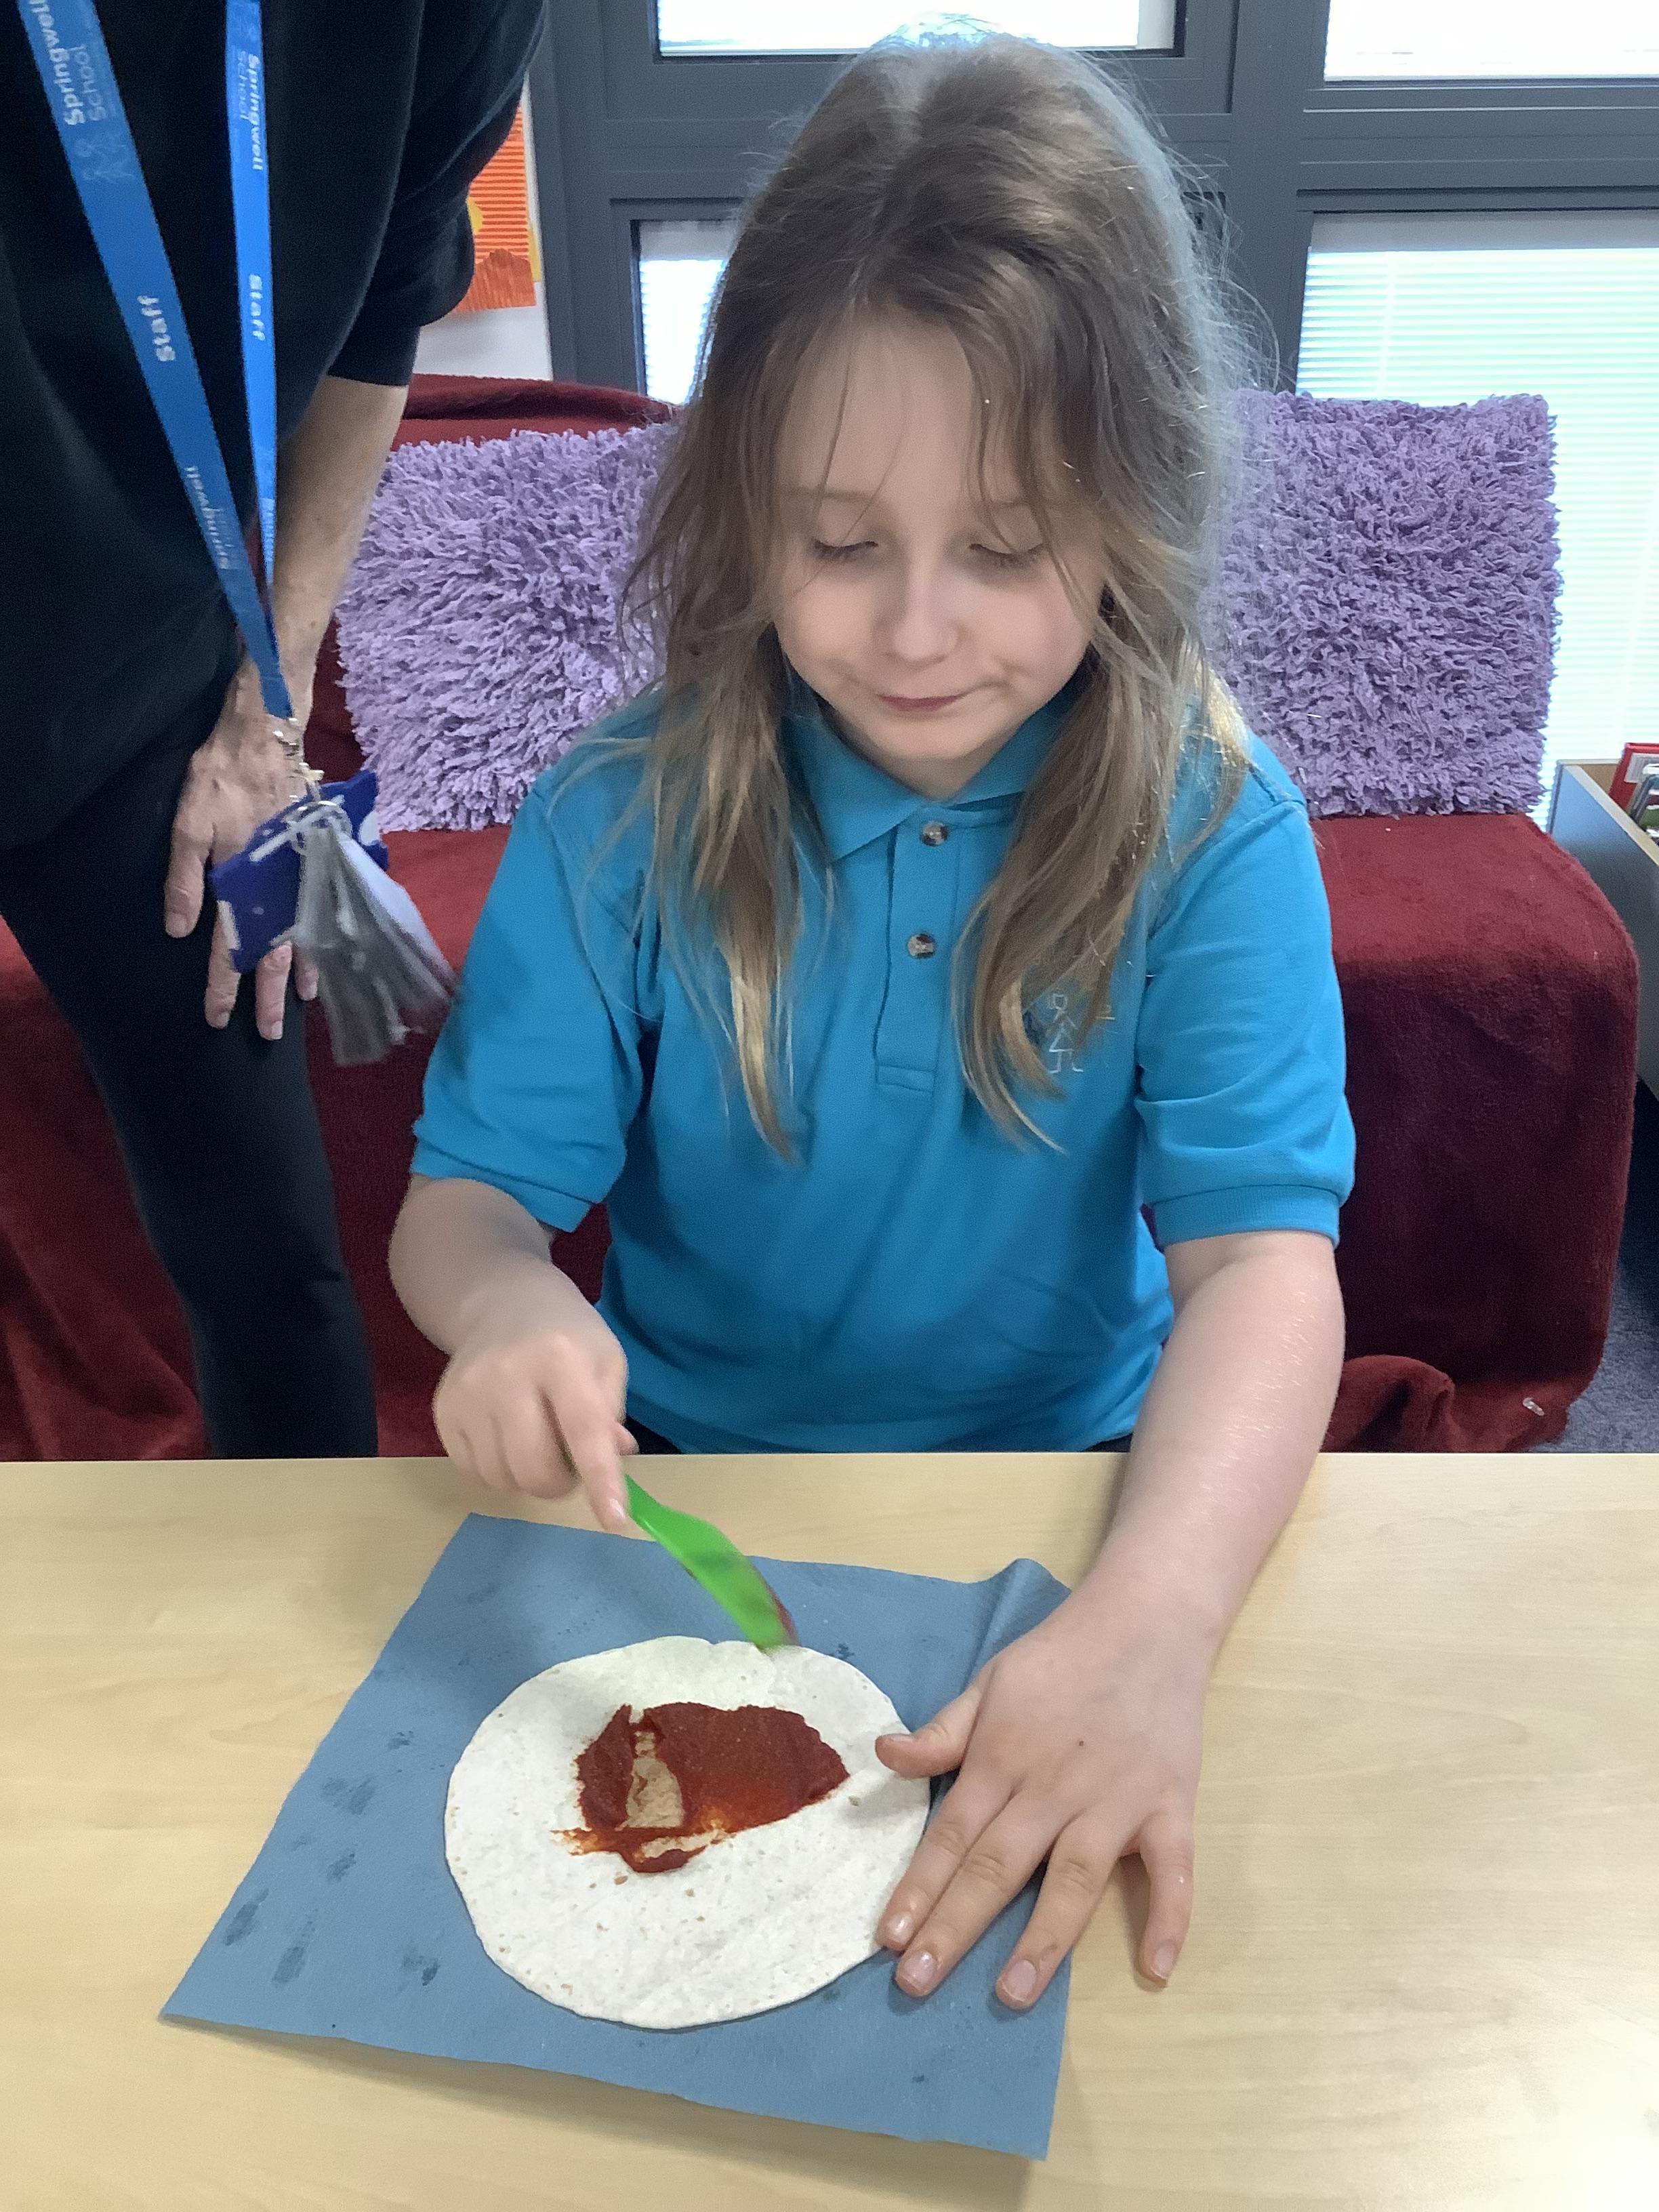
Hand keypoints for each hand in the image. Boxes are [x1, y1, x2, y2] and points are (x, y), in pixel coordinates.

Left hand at [165, 658, 318, 1040]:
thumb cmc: (220, 776)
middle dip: (267, 997)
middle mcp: (274, 887)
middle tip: (265, 1035)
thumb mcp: (189, 822)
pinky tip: (322, 956)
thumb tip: (181, 931)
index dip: (222, 983)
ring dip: (299, 974)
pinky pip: (320, 913)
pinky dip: (320, 940)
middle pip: (272, 953)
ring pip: (302, 936)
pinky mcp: (314, 861)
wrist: (267, 736)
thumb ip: (185, 878)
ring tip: (299, 1005)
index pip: (229, 945)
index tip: (216, 1017)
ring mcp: (299, 876)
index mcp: (240, 881)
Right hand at [432, 1266, 634, 1530]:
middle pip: (534, 1467)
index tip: (615, 1520)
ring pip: (501, 1479)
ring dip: (528, 1478)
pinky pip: (474, 1474)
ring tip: (537, 1443)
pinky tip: (508, 1438)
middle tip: (570, 1462)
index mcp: (561, 1358)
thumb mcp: (606, 1362)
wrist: (503, 1304)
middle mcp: (506, 1374)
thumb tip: (614, 1461)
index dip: (600, 1478)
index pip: (583, 1428)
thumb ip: (611, 1415)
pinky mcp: (443, 1412)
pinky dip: (499, 1471)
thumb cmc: (568, 1338)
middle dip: (560, 1482)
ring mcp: (468, 1395)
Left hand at [874, 1591, 1205, 2007]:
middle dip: (956, 1927)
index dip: (917, 1887)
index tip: (887, 1939)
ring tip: (1013, 1993)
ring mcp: (1116, 1801)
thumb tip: (884, 1755)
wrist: (1146, 1621)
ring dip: (1044, 1938)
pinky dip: (1169, 1918)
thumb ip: (942, 1732)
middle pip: (999, 1866)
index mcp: (1003, 1758)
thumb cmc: (1060, 1658)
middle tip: (917, 1983)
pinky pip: (1174, 1870)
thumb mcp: (989, 1683)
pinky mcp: (1170, 1806)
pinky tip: (1157, 1969)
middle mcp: (1054, 1787)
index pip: (951, 1834)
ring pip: (1075, 1879)